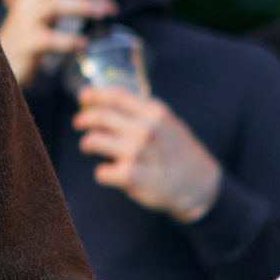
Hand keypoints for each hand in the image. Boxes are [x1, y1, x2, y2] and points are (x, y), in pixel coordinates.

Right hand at [0, 0, 114, 86]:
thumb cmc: (26, 44)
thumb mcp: (42, 20)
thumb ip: (62, 8)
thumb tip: (98, 2)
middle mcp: (27, 3)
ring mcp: (24, 22)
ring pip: (55, 5)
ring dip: (82, 6)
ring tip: (103, 13)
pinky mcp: (24, 43)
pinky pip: (49, 38)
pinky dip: (68, 40)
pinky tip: (83, 43)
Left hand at [76, 88, 222, 221]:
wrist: (200, 185)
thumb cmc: (180, 153)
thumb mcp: (168, 123)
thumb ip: (143, 113)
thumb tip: (109, 103)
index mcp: (155, 112)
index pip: (116, 95)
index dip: (94, 94)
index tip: (83, 96)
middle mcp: (146, 129)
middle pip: (100, 116)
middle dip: (83, 120)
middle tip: (79, 124)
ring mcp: (138, 152)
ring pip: (93, 141)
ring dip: (88, 144)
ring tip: (89, 147)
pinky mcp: (133, 176)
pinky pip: (101, 171)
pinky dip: (102, 173)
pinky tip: (109, 173)